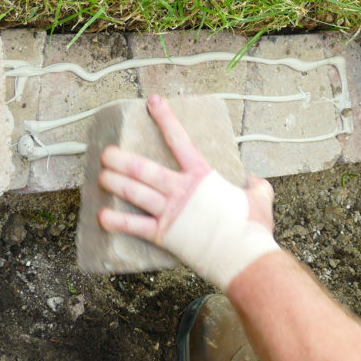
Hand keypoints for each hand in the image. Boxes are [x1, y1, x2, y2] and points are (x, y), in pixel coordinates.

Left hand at [96, 95, 278, 288]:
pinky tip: (101, 216)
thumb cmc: (253, 229)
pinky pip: (134, 226)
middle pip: (144, 169)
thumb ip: (256, 186)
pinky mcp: (163, 234)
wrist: (244, 258)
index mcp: (202, 176)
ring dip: (114, 182)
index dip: (166, 118)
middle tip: (106, 153)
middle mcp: (181, 190)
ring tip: (100, 176)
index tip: (153, 102)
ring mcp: (170, 211)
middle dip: (121, 159)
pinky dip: (116, 221)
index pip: (180, 140)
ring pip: (134, 192)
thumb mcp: (260, 199)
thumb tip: (255, 181)